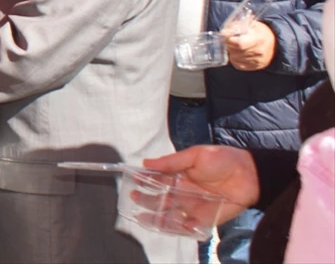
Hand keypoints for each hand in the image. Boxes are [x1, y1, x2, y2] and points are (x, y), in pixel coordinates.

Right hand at [143, 145, 258, 226]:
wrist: (251, 174)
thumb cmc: (223, 159)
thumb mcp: (196, 155)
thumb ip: (172, 161)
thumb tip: (146, 163)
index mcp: (179, 176)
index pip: (156, 180)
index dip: (144, 181)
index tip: (133, 180)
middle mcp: (183, 192)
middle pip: (159, 199)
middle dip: (145, 200)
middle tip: (134, 197)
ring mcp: (193, 207)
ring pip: (169, 215)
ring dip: (156, 217)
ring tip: (143, 217)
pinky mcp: (205, 219)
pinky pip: (188, 227)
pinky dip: (177, 229)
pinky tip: (167, 226)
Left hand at [223, 20, 274, 70]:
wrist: (274, 43)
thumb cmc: (260, 32)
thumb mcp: (251, 24)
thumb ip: (237, 26)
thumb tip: (224, 32)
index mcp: (259, 39)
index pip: (239, 43)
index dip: (229, 40)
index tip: (227, 36)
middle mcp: (259, 52)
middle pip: (235, 51)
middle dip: (229, 46)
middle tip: (230, 41)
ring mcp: (258, 61)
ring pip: (235, 59)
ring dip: (231, 52)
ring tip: (235, 47)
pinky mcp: (255, 67)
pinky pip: (238, 65)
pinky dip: (234, 60)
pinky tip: (238, 54)